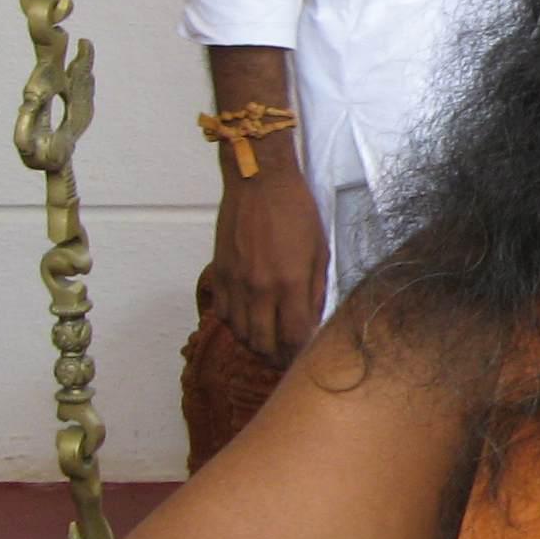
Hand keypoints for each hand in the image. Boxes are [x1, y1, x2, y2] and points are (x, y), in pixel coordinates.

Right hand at [209, 161, 330, 364]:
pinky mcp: (219, 273)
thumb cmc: (296, 211)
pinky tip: (248, 320)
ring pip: (241, 333)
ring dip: (255, 344)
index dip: (300, 354)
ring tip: (269, 343)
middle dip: (277, 357)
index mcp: (290, 283)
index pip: (294, 338)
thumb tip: (313, 321)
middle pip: (264, 344)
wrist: (259, 181)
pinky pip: (223, 313)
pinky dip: (235, 324)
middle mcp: (260, 288)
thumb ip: (315, 290)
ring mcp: (236, 282)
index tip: (306, 357)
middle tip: (286, 358)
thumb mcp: (320, 250)